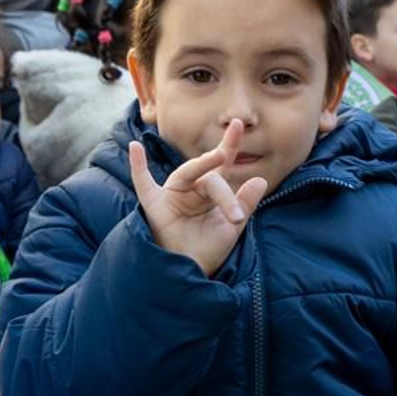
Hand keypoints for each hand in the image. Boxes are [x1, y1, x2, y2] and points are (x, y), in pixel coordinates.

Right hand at [128, 118, 267, 276]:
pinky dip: (137, 166)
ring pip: (187, 174)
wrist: (187, 271)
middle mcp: (192, 187)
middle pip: (210, 178)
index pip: (223, 163)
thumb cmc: (208, 248)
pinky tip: (135, 148)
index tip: (239, 124)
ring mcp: (171, 193)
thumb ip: (244, 204)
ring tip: (220, 156)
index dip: (230, 144)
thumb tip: (261, 180)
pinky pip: (143, 182)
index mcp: (211, 190)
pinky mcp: (154, 205)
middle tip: (237, 217)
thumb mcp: (231, 228)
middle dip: (225, 196)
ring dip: (203, 167)